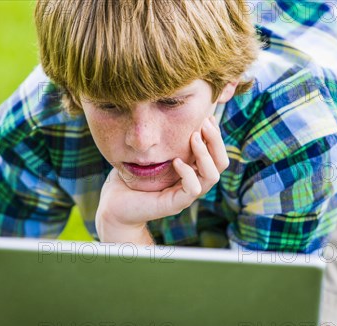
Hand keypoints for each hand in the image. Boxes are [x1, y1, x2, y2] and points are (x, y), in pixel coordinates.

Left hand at [96, 115, 228, 242]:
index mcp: (191, 171)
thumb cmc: (131, 176)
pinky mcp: (175, 204)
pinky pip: (193, 189)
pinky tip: (176, 161)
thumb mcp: (151, 152)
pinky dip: (188, 173)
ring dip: (205, 155)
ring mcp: (185, 195)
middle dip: (216, 141)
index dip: (215, 135)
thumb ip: (164, 138)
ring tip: (193, 137)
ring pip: (212, 176)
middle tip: (205, 122)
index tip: (208, 116)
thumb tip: (171, 109)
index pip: (216, 153)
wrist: (115, 204)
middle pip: (221, 163)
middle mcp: (193, 183)